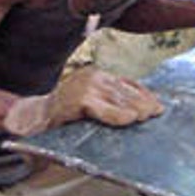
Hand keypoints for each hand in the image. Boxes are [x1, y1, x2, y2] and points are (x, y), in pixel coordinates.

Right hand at [49, 66, 164, 127]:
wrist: (36, 116)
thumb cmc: (65, 114)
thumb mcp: (91, 101)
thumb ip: (110, 101)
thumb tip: (141, 110)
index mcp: (97, 76)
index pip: (127, 83)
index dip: (145, 94)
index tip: (158, 105)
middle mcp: (93, 77)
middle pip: (125, 91)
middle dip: (143, 103)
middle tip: (157, 112)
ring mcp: (85, 86)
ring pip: (117, 99)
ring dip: (136, 108)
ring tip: (148, 116)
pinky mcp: (78, 99)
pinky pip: (103, 109)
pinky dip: (117, 115)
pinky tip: (129, 119)